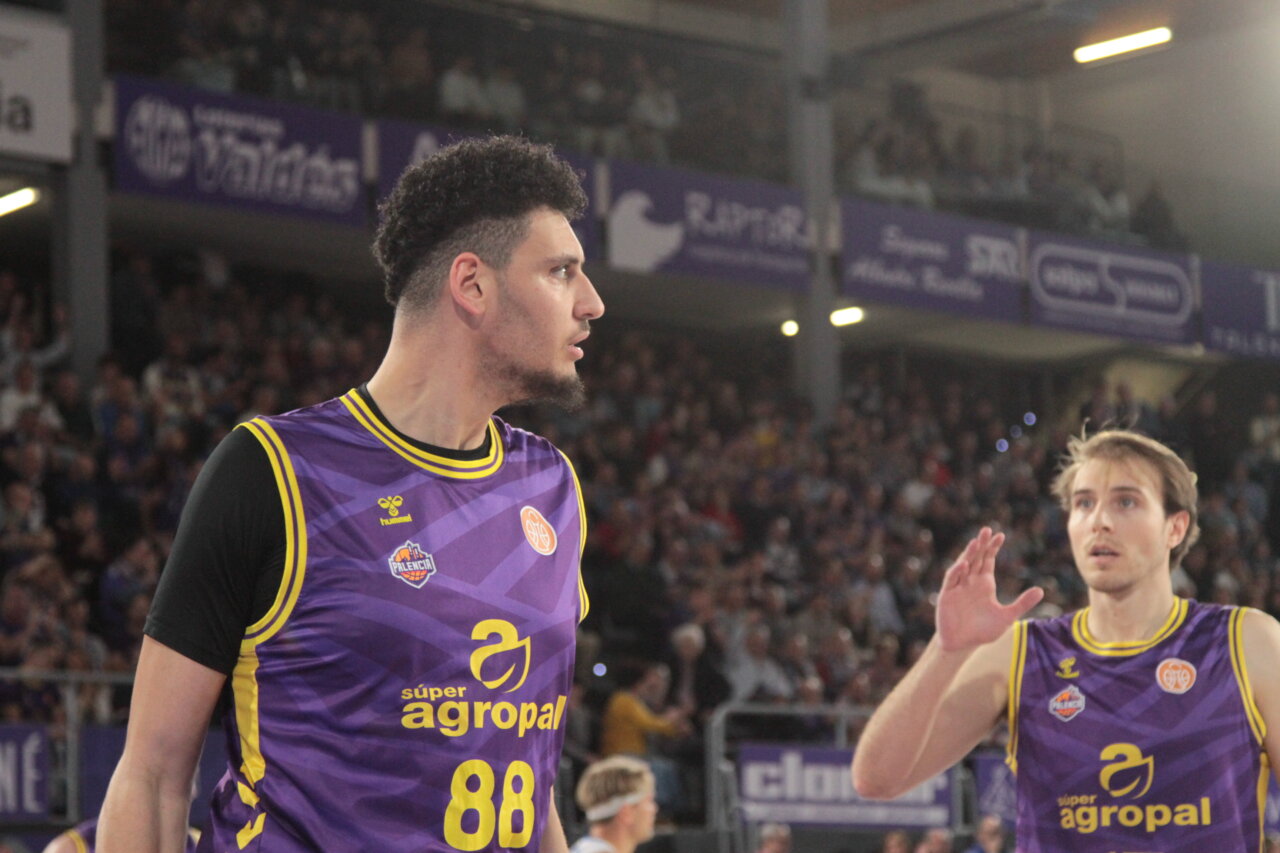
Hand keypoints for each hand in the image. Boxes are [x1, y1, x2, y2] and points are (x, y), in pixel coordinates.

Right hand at [935, 527, 1042, 652]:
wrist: (962, 644)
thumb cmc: (983, 630)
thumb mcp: (1007, 616)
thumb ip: (1022, 603)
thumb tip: (1041, 590)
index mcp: (984, 584)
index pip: (988, 560)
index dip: (993, 548)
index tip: (1001, 535)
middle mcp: (970, 582)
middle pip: (976, 558)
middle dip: (981, 544)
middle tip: (987, 530)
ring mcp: (958, 587)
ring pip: (963, 565)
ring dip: (969, 554)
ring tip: (976, 542)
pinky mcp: (947, 595)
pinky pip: (951, 580)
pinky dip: (957, 572)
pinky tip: (964, 564)